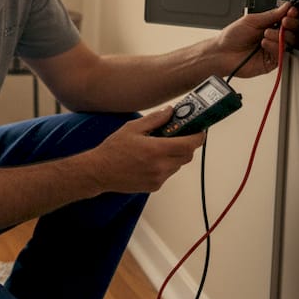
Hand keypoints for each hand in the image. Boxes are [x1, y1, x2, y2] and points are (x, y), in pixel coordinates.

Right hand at [90, 108, 204, 193]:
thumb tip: (170, 111)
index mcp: (156, 149)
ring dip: (175, 155)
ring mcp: (158, 178)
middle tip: (179, 136)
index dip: (198, 136)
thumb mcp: (132, 128)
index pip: (189, 144)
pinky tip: (150, 160)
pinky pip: (168, 173)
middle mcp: (160, 166)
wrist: (99, 172)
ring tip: (159, 148)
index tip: (199, 130)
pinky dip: (165, 165)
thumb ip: (154, 119)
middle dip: (186, 145)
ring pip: (178, 165)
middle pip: (187, 155)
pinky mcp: (155, 186)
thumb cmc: (113, 149)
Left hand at [215, 3, 298, 78]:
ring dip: (280, 35)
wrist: (221, 53)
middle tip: (285, 22)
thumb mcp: (251, 20)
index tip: (292, 11)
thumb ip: (270, 15)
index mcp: (270, 25)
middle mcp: (274, 37)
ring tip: (266, 33)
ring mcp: (274, 49)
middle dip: (291, 24)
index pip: (288, 19)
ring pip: (290, 42)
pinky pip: (282, 53)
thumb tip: (286, 6)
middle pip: (294, 31)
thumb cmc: (231, 37)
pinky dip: (274, 46)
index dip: (293, 15)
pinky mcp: (272, 62)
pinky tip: (264, 44)